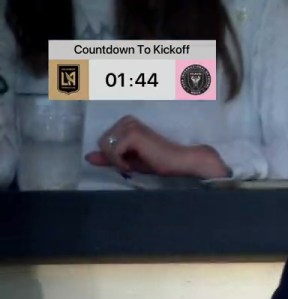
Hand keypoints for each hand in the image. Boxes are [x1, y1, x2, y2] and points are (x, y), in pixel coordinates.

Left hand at [85, 115, 228, 178]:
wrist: (179, 161)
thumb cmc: (158, 161)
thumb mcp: (128, 160)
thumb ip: (108, 158)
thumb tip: (87, 157)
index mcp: (126, 123)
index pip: (103, 140)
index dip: (112, 156)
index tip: (128, 162)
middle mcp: (126, 121)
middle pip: (102, 142)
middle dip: (112, 158)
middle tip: (130, 165)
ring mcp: (129, 126)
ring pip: (105, 146)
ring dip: (116, 160)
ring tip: (131, 166)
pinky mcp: (132, 134)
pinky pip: (113, 151)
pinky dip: (119, 162)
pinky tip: (131, 166)